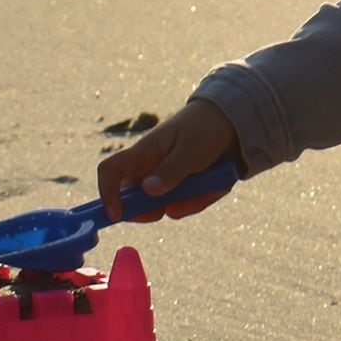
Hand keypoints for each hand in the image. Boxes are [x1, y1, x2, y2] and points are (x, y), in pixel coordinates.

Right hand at [98, 97, 242, 221]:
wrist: (233, 125)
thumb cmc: (206, 128)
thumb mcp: (191, 149)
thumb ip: (171, 170)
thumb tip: (147, 190)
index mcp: (144, 153)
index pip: (110, 171)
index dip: (107, 193)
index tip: (116, 215)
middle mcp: (149, 170)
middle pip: (133, 201)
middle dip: (152, 210)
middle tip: (175, 205)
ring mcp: (165, 182)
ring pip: (163, 208)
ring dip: (188, 201)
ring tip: (210, 182)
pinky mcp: (181, 190)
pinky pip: (184, 207)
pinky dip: (200, 200)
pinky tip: (215, 184)